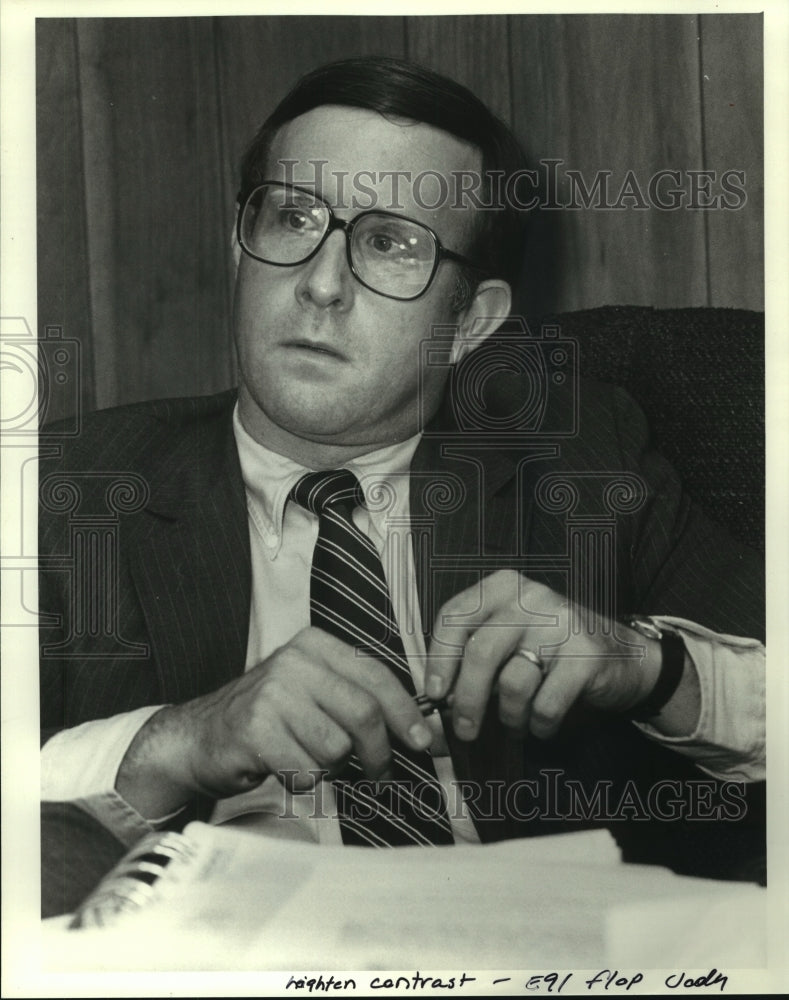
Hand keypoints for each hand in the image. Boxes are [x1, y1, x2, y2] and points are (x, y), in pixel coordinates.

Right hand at [116, 626, 432, 817]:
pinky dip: (303, 781)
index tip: (424, 740)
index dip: (406, 711)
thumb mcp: (311, 689)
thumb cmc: (267, 718)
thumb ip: (355, 697)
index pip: (376, 675)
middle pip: (363, 713)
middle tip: (380, 773)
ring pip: (336, 747)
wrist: (199, 736)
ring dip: (330, 767)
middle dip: (379, 752)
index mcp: (315, 645)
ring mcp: (273, 694)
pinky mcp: (257, 730)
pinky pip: (306, 771)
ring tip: (305, 757)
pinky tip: (283, 767)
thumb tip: (417, 725)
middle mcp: (294, 662)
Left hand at [425, 570, 665, 741]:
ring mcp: (562, 623)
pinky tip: (542, 725)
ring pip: (513, 683)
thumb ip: (473, 655)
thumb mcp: (510, 638)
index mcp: (503, 587)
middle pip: (480, 653)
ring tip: (515, 724)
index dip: (438, 658)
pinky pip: (546, 703)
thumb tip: (434, 697)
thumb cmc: (553, 651)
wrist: (625, 657)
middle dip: (467, 699)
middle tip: (464, 729)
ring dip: (509, 717)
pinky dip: (539, 725)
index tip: (434, 692)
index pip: (455, 616)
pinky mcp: (587, 655)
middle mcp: (531, 598)